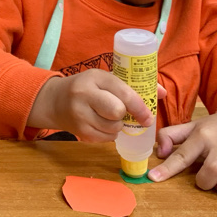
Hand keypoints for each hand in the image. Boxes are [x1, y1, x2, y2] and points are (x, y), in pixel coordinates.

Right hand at [30, 69, 154, 141]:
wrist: (54, 101)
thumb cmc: (86, 87)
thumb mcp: (105, 79)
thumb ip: (132, 85)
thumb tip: (161, 93)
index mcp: (95, 77)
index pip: (123, 93)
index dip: (140, 107)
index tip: (148, 117)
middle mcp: (84, 94)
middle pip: (117, 112)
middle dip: (125, 116)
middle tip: (122, 114)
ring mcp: (80, 114)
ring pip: (113, 128)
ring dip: (118, 126)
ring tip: (109, 118)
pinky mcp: (79, 131)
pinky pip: (105, 139)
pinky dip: (109, 134)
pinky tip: (101, 125)